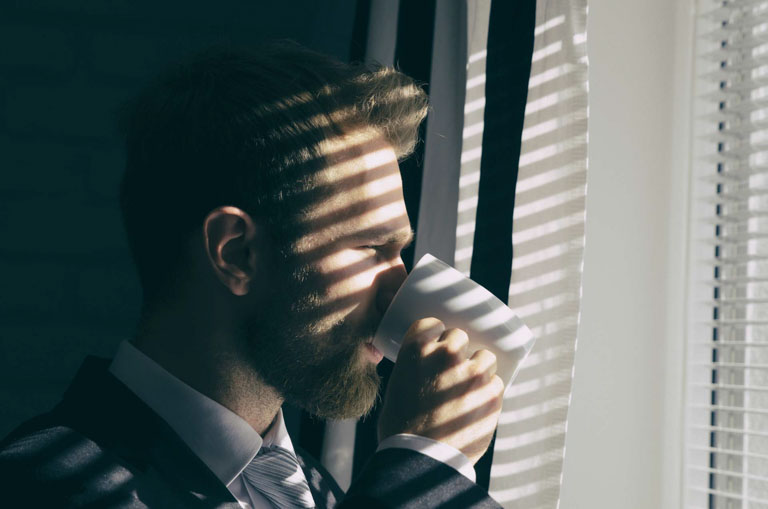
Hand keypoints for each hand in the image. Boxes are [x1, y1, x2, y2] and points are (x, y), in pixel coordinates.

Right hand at [378, 317, 504, 464]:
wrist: (419, 460)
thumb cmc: (400, 429)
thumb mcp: (396, 389)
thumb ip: (413, 372)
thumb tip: (424, 372)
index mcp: (416, 349)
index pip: (431, 324)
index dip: (435, 333)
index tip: (436, 342)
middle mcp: (445, 354)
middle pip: (458, 336)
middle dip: (458, 349)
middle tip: (452, 367)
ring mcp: (471, 373)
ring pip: (484, 357)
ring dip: (479, 367)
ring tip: (472, 385)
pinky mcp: (491, 394)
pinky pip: (497, 383)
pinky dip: (490, 392)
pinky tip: (480, 403)